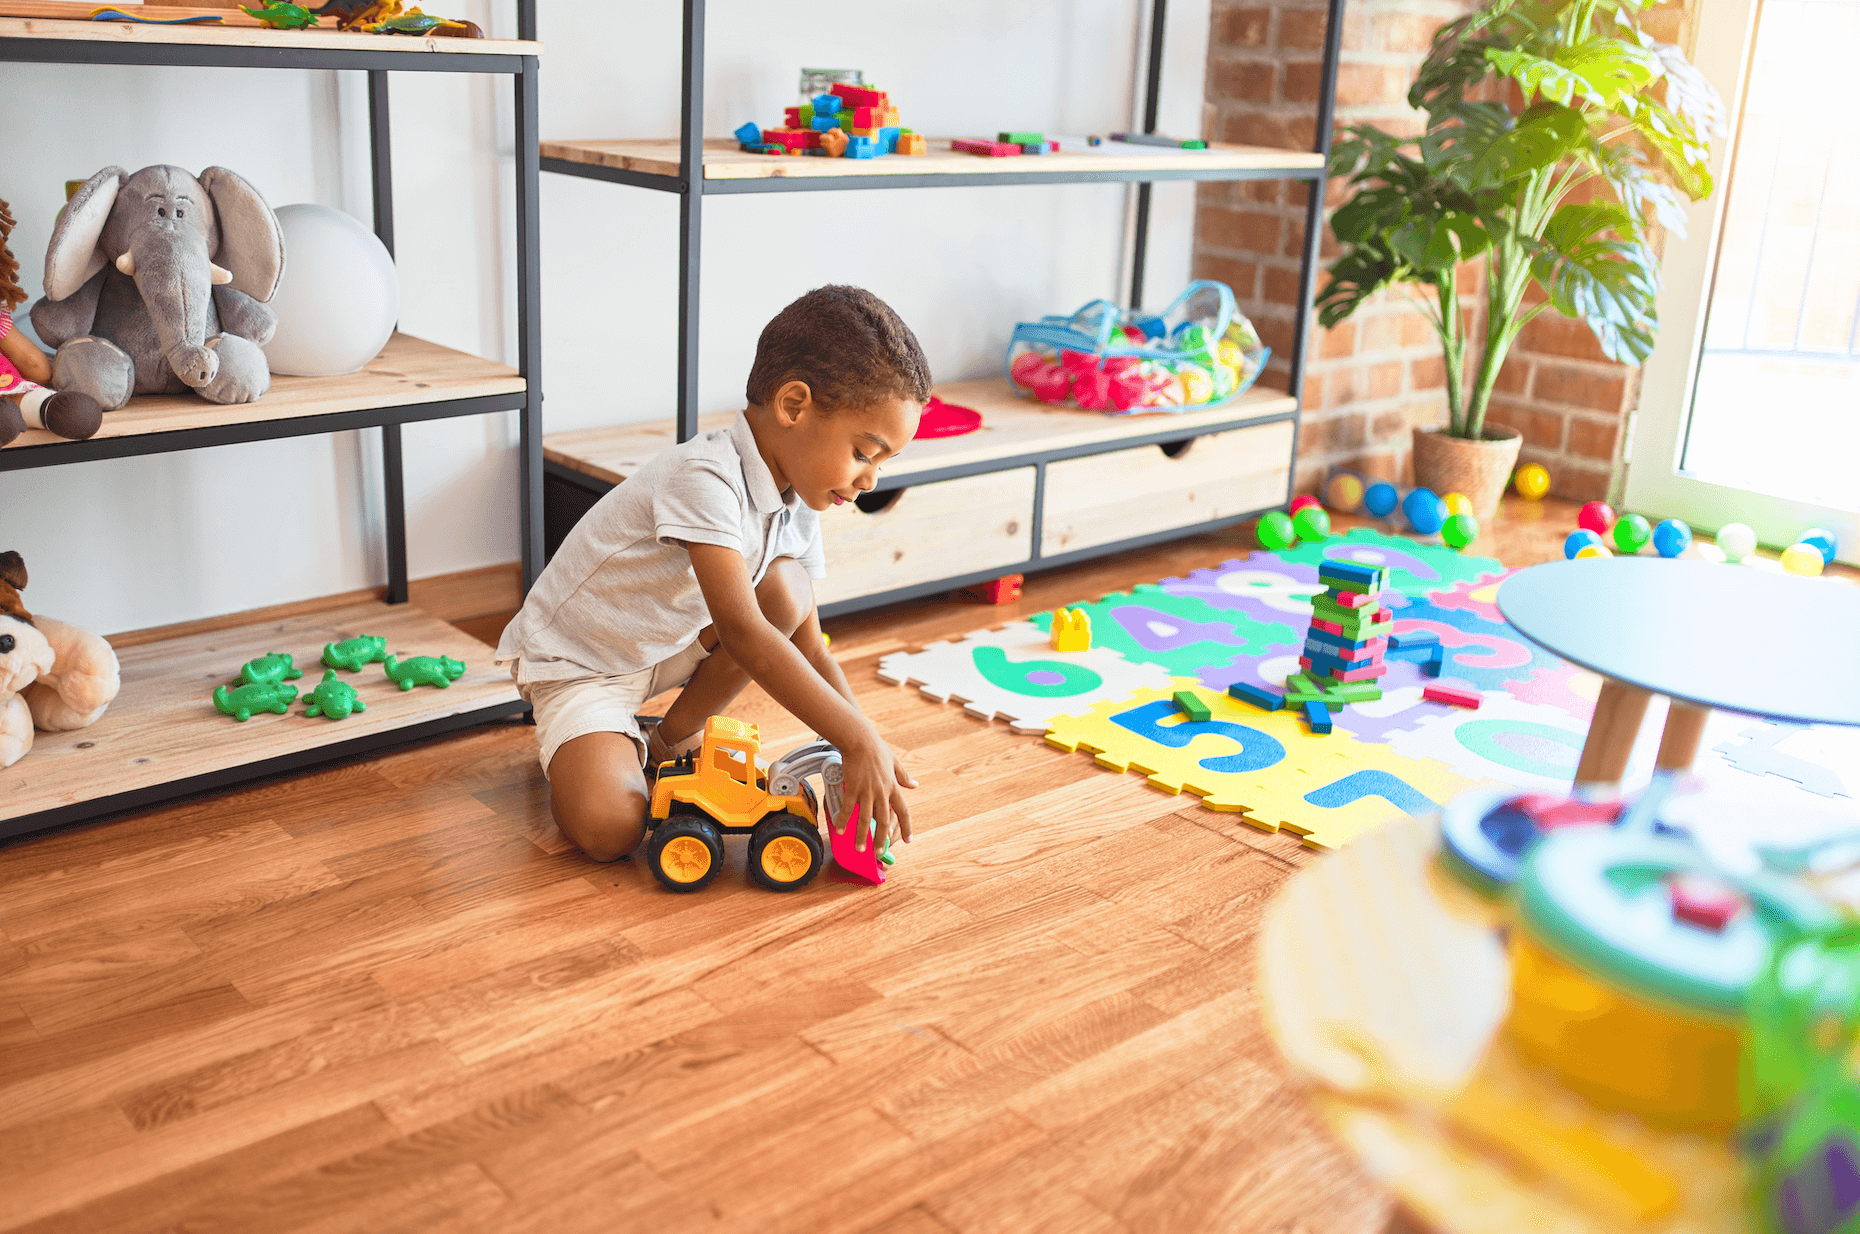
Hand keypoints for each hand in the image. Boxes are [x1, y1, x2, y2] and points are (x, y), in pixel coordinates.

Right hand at [839, 730, 916, 853]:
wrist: (860, 741)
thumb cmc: (877, 750)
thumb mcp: (895, 763)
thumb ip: (904, 777)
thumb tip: (915, 786)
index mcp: (893, 787)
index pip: (903, 812)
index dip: (907, 827)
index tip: (908, 840)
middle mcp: (882, 792)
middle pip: (884, 821)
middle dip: (882, 838)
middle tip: (879, 852)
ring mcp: (867, 792)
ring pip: (866, 819)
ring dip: (863, 836)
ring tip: (860, 849)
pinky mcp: (852, 789)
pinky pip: (848, 809)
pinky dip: (844, 821)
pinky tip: (841, 831)